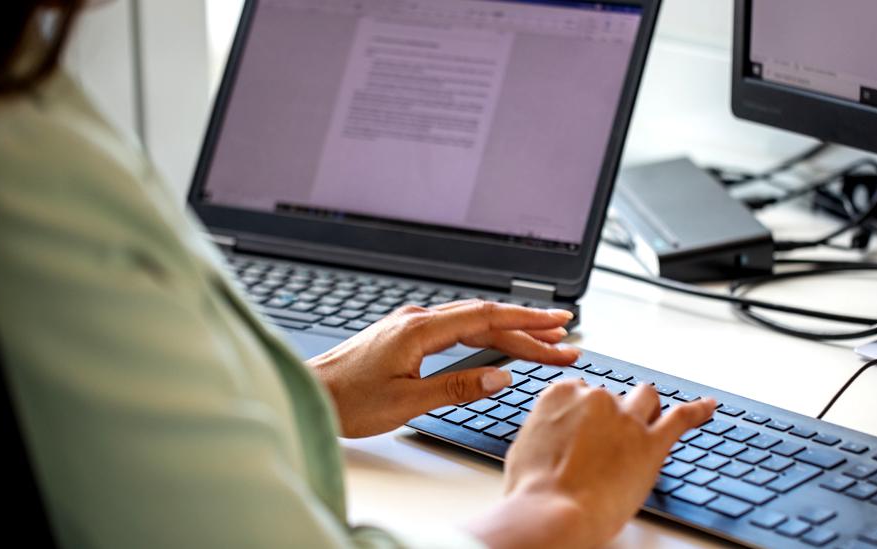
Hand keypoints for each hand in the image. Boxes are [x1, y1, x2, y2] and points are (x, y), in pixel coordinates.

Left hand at [307, 300, 579, 437]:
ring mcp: (409, 325)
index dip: (527, 321)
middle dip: (528, 330)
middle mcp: (416, 319)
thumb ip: (457, 386)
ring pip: (470, 324)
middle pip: (484, 319)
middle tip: (566, 340)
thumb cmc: (348, 399)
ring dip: (507, 333)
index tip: (559, 324)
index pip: (486, 318)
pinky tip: (496, 344)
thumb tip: (500, 376)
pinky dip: (482, 336)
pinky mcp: (404, 336)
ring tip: (544, 343)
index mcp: (420, 329)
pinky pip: (454, 330)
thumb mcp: (408, 401)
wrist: (310, 393)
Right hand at [468, 381, 715, 548]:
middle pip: (613, 396)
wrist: (552, 512)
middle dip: (612, 414)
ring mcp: (625, 418)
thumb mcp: (525, 447)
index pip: (579, 390)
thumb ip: (546, 430)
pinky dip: (698, 410)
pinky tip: (708, 407)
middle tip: (608, 441)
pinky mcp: (651, 442)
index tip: (583, 427)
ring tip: (648, 423)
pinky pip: (682, 417)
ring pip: (646, 398)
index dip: (583, 412)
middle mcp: (595, 398)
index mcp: (560, 395)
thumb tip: (552, 436)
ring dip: (646, 409)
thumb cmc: (532, 489)